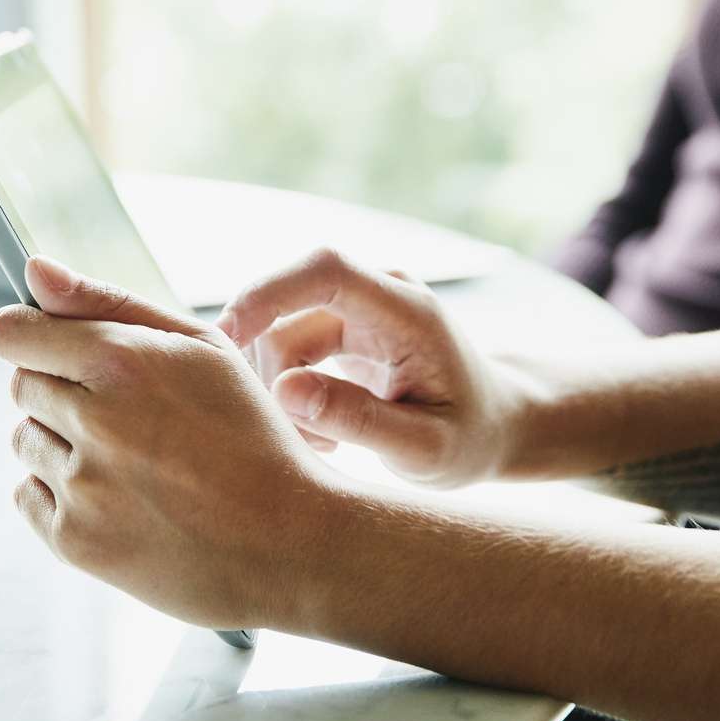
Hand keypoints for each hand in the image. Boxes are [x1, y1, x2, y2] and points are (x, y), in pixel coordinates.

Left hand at [0, 258, 348, 633]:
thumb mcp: (202, 348)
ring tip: (131, 459)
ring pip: (25, 441)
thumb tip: (34, 271)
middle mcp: (93, 421)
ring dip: (62, 443)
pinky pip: (28, 497)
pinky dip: (61, 494)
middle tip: (125, 414)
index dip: (29, 337)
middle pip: (21, 386)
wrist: (289, 542)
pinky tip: (120, 496)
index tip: (49, 348)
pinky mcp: (75, 542)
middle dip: (61, 390)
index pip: (12, 334)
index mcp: (121, 362)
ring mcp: (82, 487)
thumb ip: (109, 301)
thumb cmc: (252, 436)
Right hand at [214, 247, 521, 488]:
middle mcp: (380, 293)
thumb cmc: (469, 439)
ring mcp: (358, 305)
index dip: (267, 293)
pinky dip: (288, 389)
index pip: (325, 271)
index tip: (226, 337)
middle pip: (287, 308)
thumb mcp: (425, 449)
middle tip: (297, 437)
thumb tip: (285, 391)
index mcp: (408, 310)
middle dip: (270, 371)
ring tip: (322, 442)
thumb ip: (359, 420)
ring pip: (280, 333)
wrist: (494, 425)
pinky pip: (287, 345)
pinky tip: (321, 428)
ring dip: (281, 390)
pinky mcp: (341, 324)